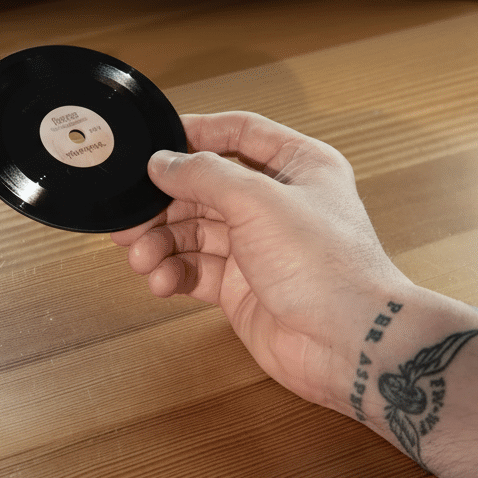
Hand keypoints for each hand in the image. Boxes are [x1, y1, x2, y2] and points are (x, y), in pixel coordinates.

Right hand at [112, 112, 413, 412]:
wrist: (348, 343)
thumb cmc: (325, 265)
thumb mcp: (258, 201)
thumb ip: (204, 175)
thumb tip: (162, 163)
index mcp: (298, 166)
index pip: (240, 134)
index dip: (196, 134)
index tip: (153, 146)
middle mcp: (278, 203)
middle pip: (206, 188)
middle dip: (164, 203)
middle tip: (129, 219)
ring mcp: (260, 247)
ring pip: (195, 232)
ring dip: (162, 242)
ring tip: (141, 258)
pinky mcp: (244, 288)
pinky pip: (197, 270)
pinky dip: (174, 273)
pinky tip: (161, 282)